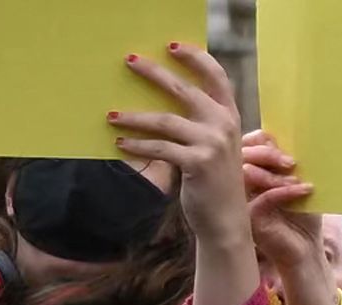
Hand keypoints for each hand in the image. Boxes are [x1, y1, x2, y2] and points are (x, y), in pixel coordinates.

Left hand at [112, 43, 262, 304]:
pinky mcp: (198, 164)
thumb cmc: (214, 184)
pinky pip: (160, 148)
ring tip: (111, 115)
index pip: (215, 76)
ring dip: (135, 117)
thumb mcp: (214, 148)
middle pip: (183, 90)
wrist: (226, 222)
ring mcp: (212, 144)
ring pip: (165, 120)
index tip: (171, 46)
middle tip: (129, 62)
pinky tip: (120, 144)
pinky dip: (138, 145)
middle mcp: (224, 125)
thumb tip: (159, 106)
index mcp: (230, 116)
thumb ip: (198, 125)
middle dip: (154, 73)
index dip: (194, 58)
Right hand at [243, 133, 341, 304]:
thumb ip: (286, 157)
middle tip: (291, 163)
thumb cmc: (302, 214)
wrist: (306, 249)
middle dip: (268, 154)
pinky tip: (303, 191)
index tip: (288, 150)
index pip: (248, 142)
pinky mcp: (248, 218)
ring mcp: (241, 200)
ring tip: (297, 181)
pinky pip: (260, 197)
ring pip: (246, 173)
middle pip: (243, 154)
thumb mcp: (297, 178)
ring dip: (274, 174)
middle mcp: (242, 182)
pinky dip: (283, 191)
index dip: (264, 141)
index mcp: (252, 169)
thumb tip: (282, 134)